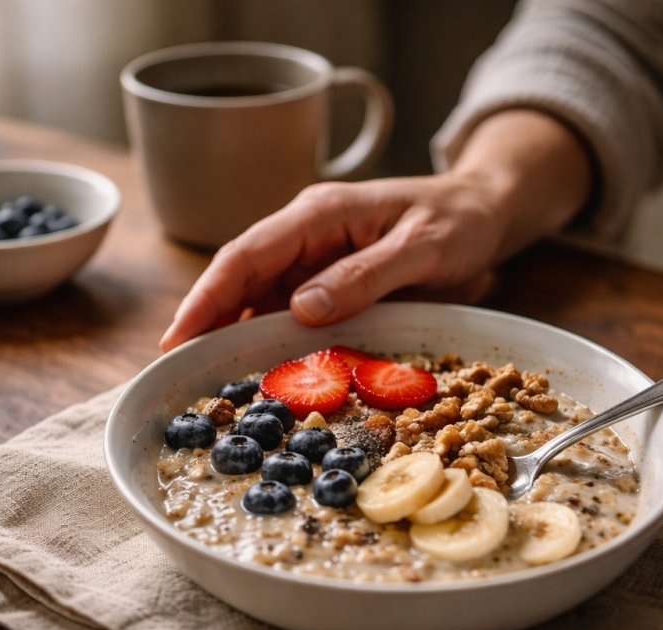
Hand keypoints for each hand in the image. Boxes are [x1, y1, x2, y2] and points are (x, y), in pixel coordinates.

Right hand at [159, 109, 593, 350]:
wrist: (484, 213)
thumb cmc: (458, 222)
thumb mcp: (422, 248)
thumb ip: (365, 275)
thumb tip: (301, 308)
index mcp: (319, 215)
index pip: (246, 255)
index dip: (207, 297)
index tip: (178, 338)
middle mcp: (306, 235)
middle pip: (240, 280)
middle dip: (206, 324)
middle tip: (181, 374)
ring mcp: (314, 260)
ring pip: (259, 301)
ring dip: (236, 338)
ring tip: (213, 382)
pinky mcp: (328, 283)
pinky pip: (288, 314)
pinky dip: (271, 342)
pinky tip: (264, 373)